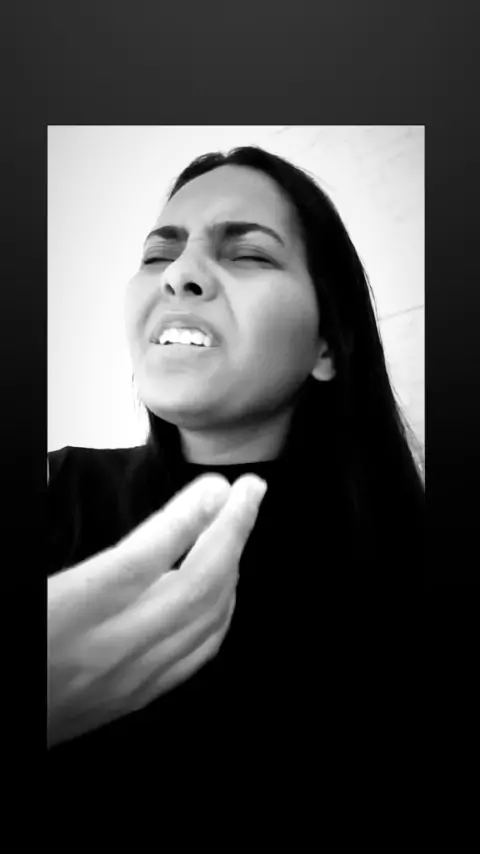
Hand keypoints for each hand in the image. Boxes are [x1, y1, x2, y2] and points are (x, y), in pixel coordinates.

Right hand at [47, 473, 266, 746]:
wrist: (3, 712)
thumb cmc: (22, 639)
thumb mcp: (36, 587)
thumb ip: (84, 547)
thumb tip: (126, 505)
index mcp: (72, 610)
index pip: (143, 559)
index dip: (187, 519)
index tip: (218, 487)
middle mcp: (109, 646)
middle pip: (193, 585)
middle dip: (233, 532)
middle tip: (251, 491)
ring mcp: (131, 675)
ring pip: (206, 618)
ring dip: (234, 565)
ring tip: (241, 524)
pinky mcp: (140, 694)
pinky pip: (199, 650)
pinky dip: (224, 610)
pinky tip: (228, 584)